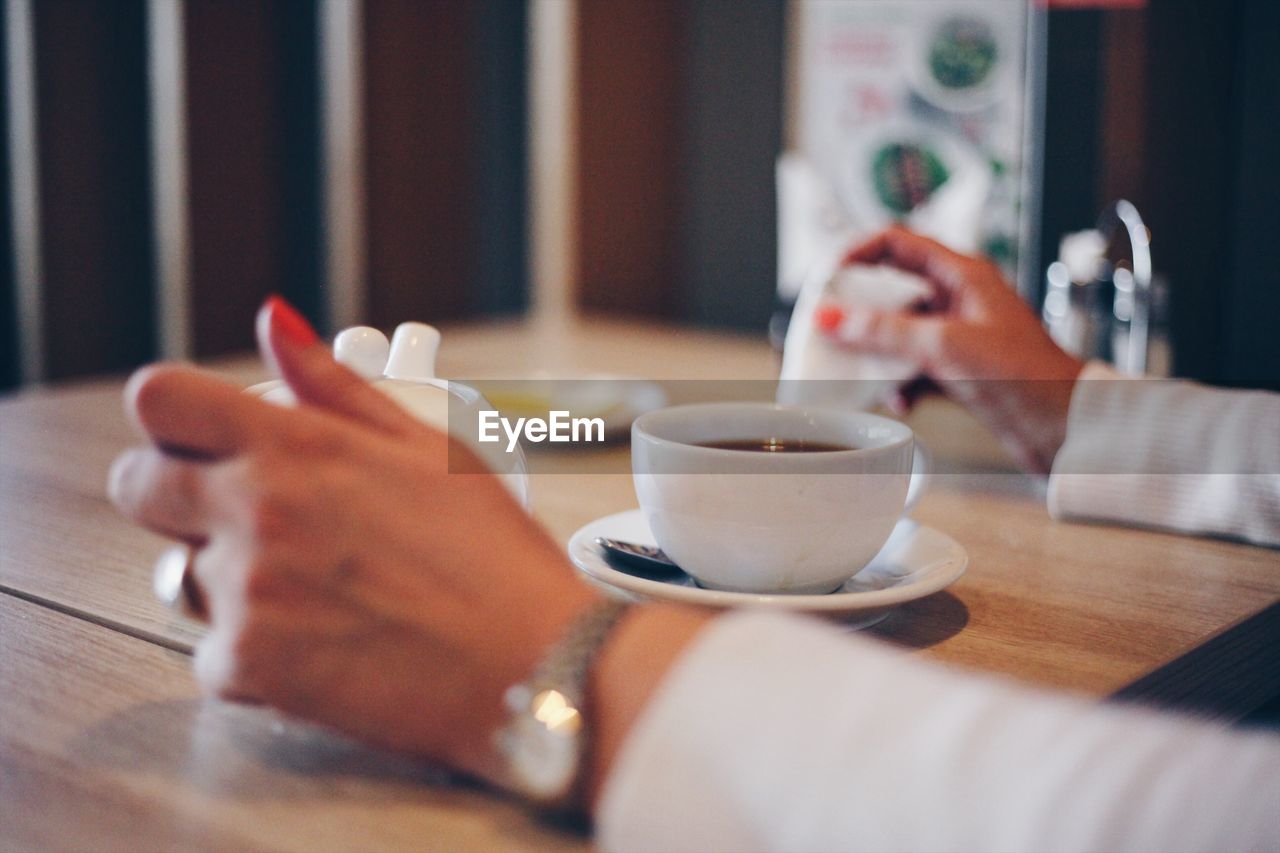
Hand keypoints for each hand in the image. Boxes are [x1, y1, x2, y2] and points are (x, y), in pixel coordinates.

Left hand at [108, 298, 599, 782]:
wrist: (529, 665)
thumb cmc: (494, 558)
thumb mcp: (429, 449)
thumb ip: (335, 385)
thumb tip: (274, 322)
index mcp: (296, 445)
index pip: (160, 400)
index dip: (174, 416)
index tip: (199, 435)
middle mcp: (255, 509)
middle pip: (139, 486)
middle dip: (177, 493)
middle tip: (242, 512)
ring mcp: (246, 590)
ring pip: (182, 575)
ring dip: (227, 578)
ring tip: (311, 589)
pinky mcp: (248, 665)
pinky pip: (213, 653)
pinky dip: (255, 654)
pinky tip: (321, 644)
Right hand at [817, 227, 1084, 472]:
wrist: (1067, 428)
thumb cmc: (1028, 377)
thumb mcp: (944, 347)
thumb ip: (882, 332)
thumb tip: (828, 317)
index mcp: (962, 274)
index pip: (895, 242)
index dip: (855, 253)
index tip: (825, 279)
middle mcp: (958, 298)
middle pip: (889, 289)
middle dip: (857, 312)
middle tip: (829, 330)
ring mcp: (957, 334)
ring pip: (897, 333)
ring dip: (876, 354)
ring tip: (860, 373)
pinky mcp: (958, 370)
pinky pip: (911, 367)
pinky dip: (898, 384)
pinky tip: (899, 402)